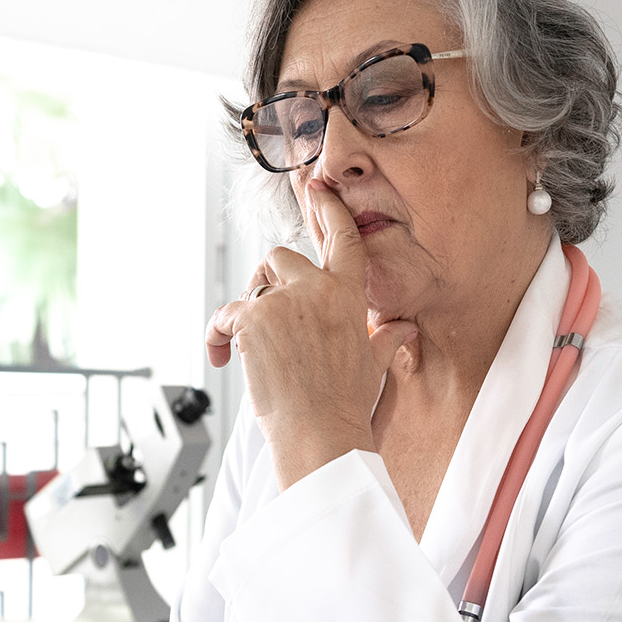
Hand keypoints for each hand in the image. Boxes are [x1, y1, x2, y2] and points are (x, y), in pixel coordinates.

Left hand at [207, 179, 416, 486]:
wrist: (321, 435)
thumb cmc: (346, 406)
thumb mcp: (372, 365)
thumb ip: (384, 339)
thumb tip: (403, 330)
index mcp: (348, 296)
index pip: (343, 240)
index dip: (329, 208)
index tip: (318, 186)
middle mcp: (316, 291)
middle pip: (280, 256)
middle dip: (268, 279)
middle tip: (264, 311)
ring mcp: (282, 303)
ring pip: (251, 288)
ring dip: (245, 312)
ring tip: (247, 349)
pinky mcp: (252, 321)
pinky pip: (225, 316)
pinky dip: (218, 335)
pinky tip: (223, 357)